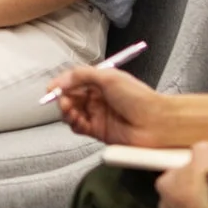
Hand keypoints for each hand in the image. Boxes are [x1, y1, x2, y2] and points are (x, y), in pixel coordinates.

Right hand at [48, 67, 167, 145]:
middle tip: (62, 100)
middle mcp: (98, 98)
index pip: (75, 81)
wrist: (156, 123)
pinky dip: (73, 123)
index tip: (51, 89)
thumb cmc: (138, 97)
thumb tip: (60, 83)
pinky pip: (79, 127)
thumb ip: (81, 76)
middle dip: (63, 98)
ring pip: (72, 112)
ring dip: (66, 111)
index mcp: (101, 82)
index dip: (62, 84)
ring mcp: (98, 115)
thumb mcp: (108, 77)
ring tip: (68, 110)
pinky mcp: (98, 131)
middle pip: (71, 97)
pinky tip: (75, 119)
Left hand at [155, 142, 207, 207]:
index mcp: (163, 184)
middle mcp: (165, 205)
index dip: (187, 175)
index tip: (200, 175)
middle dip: (190, 194)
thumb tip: (203, 148)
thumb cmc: (207, 182)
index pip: (171, 177)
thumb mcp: (204, 154)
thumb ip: (200, 149)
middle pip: (177, 196)